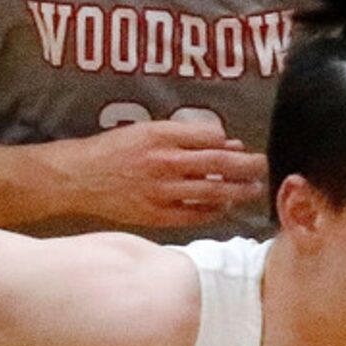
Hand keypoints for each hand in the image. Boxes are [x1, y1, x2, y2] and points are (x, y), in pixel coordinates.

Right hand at [57, 119, 266, 229]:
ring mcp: (161, 191)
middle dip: (247, 168)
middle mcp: (164, 162)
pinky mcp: (155, 214)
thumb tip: (225, 144)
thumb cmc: (114, 151)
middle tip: (265, 169)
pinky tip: (222, 208)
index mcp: (162, 135)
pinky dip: (211, 211)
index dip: (231, 145)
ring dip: (236, 192)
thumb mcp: (148, 131)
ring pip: (210, 192)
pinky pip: (192, 215)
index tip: (245, 151)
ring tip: (253, 190)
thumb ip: (185, 136)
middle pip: (218, 165)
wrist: (80, 177)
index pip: (211, 138)